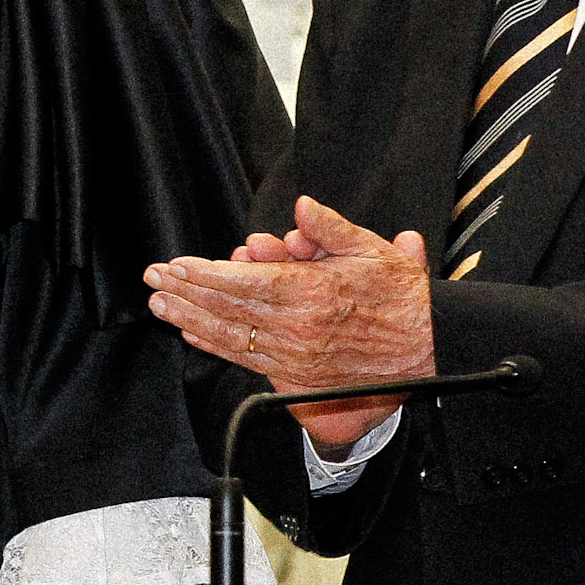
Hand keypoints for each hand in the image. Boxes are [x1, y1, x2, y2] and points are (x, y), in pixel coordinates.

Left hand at [145, 197, 434, 449]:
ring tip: (161, 306)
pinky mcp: (299, 377)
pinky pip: (248, 361)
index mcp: (310, 292)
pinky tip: (193, 335)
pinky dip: (216, 346)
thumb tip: (302, 207)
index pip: (242, 283)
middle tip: (153, 280)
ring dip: (190, 320)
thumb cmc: (402, 297)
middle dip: (184, 294)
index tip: (174, 265)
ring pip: (231, 337)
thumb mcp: (372, 250)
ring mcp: (296, 355)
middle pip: (227, 309)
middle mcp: (296, 327)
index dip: (203, 275)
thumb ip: (330, 228)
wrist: (432, 348)